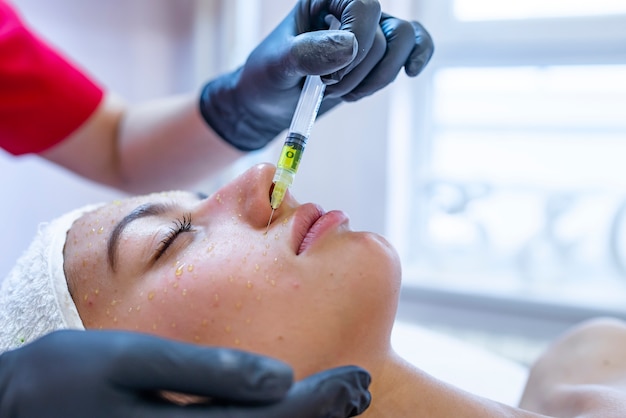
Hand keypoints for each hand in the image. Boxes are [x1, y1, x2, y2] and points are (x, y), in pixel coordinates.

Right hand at [0, 330, 370, 417]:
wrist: (19, 410)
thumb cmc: (67, 377)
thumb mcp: (130, 361)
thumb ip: (206, 372)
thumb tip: (281, 378)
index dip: (322, 402)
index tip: (357, 377)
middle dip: (325, 416)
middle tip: (361, 387)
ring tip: (344, 398)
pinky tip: (290, 409)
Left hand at [200, 0, 433, 150]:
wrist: (268, 101)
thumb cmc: (267, 77)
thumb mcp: (277, 65)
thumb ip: (308, 53)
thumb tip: (350, 46)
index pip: (364, 6)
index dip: (358, 43)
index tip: (328, 77)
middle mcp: (348, 9)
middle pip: (384, 35)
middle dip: (358, 73)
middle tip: (325, 88)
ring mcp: (367, 30)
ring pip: (403, 42)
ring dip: (378, 78)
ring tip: (345, 94)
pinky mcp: (378, 54)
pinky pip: (415, 43)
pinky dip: (418, 57)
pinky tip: (411, 72)